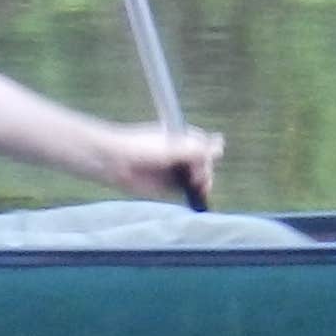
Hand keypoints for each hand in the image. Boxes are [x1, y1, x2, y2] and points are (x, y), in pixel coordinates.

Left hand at [103, 123, 224, 199]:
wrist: (114, 162)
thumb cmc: (141, 147)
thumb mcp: (172, 146)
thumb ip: (197, 148)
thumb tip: (221, 145)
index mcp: (181, 138)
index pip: (205, 146)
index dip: (209, 154)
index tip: (207, 160)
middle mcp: (179, 154)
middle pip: (203, 164)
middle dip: (205, 171)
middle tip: (199, 178)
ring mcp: (173, 170)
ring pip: (196, 178)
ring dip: (201, 184)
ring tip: (198, 187)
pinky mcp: (166, 186)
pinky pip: (184, 191)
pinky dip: (192, 194)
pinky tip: (195, 196)